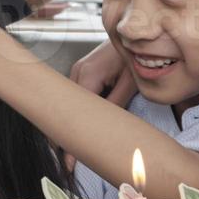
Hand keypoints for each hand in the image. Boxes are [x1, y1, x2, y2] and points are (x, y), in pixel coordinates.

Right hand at [63, 41, 135, 168]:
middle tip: (68, 162)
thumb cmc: (133, 56)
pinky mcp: (81, 72)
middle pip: (64, 112)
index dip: (69, 142)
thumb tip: (105, 131)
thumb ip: (116, 106)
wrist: (134, 35)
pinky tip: (83, 125)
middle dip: (64, 137)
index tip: (68, 164)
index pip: (72, 116)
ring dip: (72, 124)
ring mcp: (76, 71)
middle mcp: (76, 73)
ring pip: (69, 105)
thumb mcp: (130, 83)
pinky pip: (75, 96)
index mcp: (87, 76)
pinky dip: (76, 112)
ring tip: (75, 147)